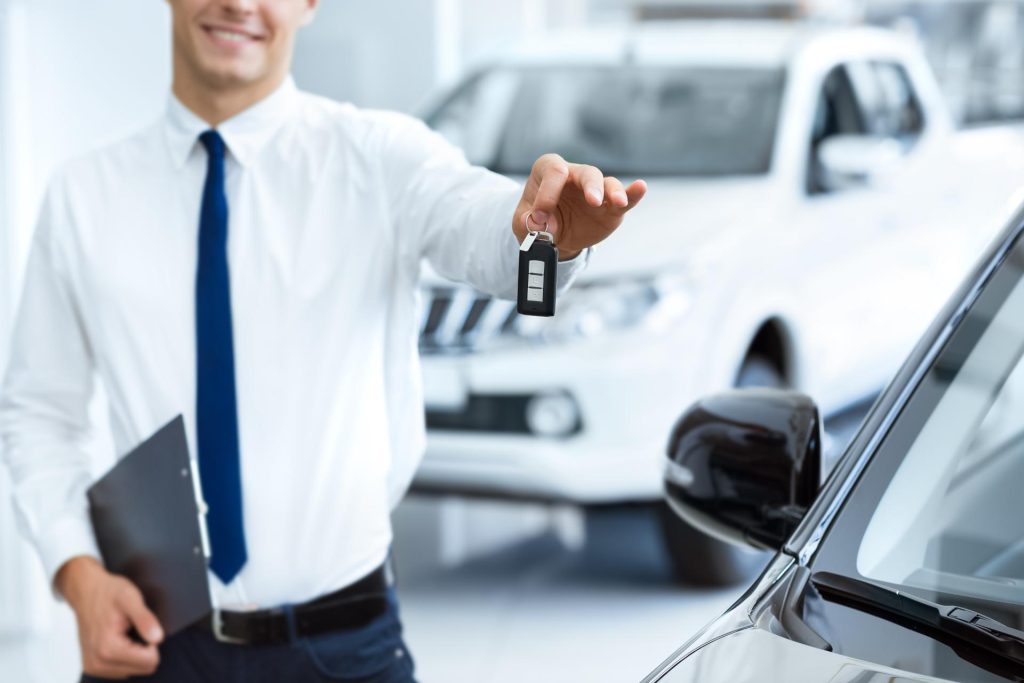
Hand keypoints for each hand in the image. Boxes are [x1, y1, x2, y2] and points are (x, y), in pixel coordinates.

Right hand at [56, 556, 163, 678]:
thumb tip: (158, 639)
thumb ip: (145, 619)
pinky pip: (122, 670)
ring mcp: (94, 667)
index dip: (153, 641)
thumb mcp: (130, 598)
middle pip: (143, 668)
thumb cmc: (109, 592)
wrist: (86, 591)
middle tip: (132, 627)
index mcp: (108, 649)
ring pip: (134, 670)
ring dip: (134, 652)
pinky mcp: (93, 667)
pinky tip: (119, 639)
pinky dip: (125, 656)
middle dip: (143, 648)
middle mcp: (98, 663)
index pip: (150, 661)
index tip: (141, 625)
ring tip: (124, 631)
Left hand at [513, 154, 646, 260]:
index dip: (547, 194)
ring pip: (608, 183)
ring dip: (613, 192)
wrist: (552, 236)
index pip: (553, 171)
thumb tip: (545, 225)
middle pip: (586, 173)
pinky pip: (624, 198)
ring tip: (617, 202)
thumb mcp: (522, 222)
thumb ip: (529, 221)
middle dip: (590, 186)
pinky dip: (633, 193)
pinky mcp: (610, 207)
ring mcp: (595, 189)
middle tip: (593, 201)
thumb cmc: (535, 221)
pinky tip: (640, 188)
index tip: (540, 217)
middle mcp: (575, 174)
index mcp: (549, 169)